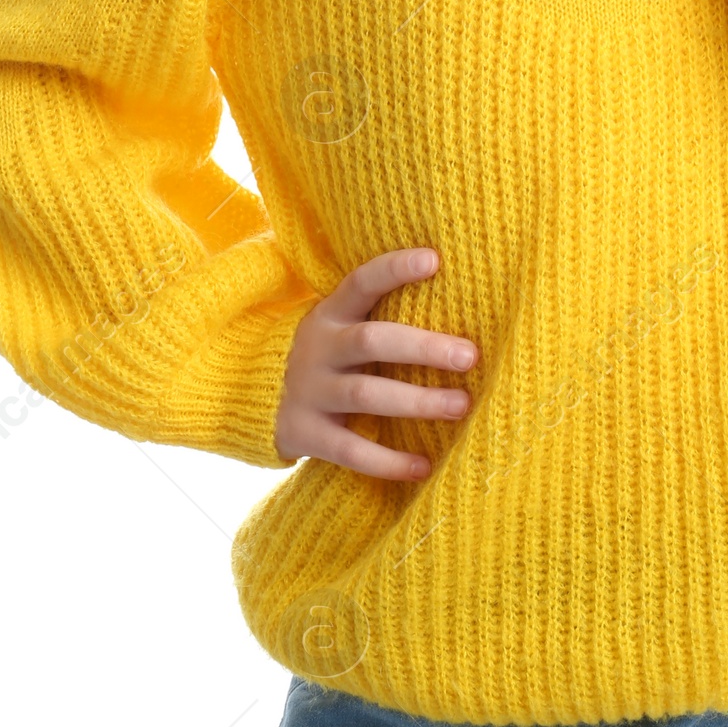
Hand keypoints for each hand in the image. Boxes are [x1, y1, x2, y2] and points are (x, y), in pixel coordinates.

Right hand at [274, 247, 478, 477]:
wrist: (257, 399)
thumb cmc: (331, 358)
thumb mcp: (343, 328)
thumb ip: (384, 318)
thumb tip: (464, 307)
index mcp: (331, 314)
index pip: (361, 282)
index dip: (394, 269)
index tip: (434, 260)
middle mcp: (319, 348)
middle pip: (371, 341)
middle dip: (423, 347)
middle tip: (470, 356)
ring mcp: (309, 390)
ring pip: (366, 394)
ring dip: (417, 401)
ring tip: (461, 406)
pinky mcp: (306, 432)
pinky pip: (350, 450)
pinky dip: (388, 461)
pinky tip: (423, 466)